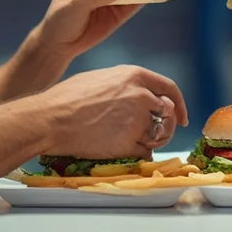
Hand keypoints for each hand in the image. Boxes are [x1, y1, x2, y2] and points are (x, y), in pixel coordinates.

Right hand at [40, 65, 188, 158]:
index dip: (178, 103)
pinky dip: (140, 155)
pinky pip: (145, 153)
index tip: (181, 115)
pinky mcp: (128, 143)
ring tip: (135, 141)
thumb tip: (136, 95)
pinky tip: (126, 151)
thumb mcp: (101, 78)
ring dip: (152, 141)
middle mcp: (141, 96)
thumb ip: (125, 85)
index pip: (169, 89)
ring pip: (158, 135)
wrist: (51, 119)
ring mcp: (137, 121)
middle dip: (166, 124)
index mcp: (134, 76)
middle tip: (159, 133)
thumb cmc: (67, 97)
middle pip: (167, 114)